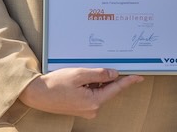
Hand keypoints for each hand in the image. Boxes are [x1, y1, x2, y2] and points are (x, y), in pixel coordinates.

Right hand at [17, 67, 142, 117]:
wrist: (37, 94)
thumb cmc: (56, 84)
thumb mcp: (80, 74)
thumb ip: (100, 74)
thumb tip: (115, 74)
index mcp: (94, 102)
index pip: (116, 88)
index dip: (128, 81)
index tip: (139, 77)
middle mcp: (92, 109)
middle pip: (107, 90)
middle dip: (107, 78)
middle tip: (100, 67)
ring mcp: (86, 110)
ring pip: (99, 91)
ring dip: (96, 81)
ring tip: (81, 74)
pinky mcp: (80, 108)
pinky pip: (91, 94)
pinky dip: (89, 85)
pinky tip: (80, 79)